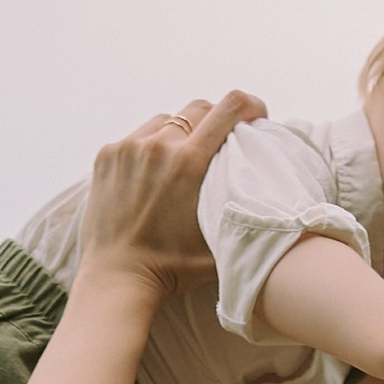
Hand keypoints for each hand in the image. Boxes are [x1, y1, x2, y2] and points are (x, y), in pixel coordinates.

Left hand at [79, 92, 264, 281]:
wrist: (116, 278)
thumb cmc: (172, 267)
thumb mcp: (222, 242)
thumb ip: (248, 214)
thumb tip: (277, 201)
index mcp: (189, 161)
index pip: (230, 106)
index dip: (251, 105)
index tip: (257, 116)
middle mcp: (158, 145)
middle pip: (199, 108)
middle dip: (216, 120)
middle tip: (221, 143)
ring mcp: (128, 147)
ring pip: (166, 120)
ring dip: (181, 132)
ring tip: (183, 159)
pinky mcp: (107, 155)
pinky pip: (137, 136)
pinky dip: (151, 146)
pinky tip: (154, 172)